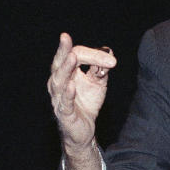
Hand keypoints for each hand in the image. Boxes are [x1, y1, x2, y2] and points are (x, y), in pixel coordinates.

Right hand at [47, 32, 115, 169]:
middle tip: (65, 38)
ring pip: (58, 81)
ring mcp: (59, 98)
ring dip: (65, 68)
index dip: (92, 54)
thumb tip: (108, 53)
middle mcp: (58, 83)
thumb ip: (101, 68)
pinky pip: (65, 103)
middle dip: (62, 50)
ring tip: (71, 57)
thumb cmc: (86, 103)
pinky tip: (72, 86)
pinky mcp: (64, 114)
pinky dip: (68, 94)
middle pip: (58, 64)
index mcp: (65, 73)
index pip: (74, 56)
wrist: (84, 131)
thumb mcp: (97, 82)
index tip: (111, 59)